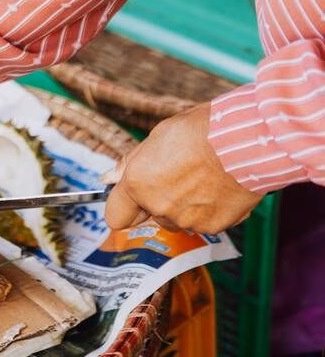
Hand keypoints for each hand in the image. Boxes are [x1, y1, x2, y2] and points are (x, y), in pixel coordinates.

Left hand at [103, 102, 262, 233]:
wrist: (244, 140)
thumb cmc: (201, 130)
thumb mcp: (158, 136)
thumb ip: (132, 163)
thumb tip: (111, 177)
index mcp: (139, 183)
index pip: (115, 216)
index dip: (123, 205)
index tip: (130, 196)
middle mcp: (160, 207)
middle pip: (150, 214)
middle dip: (157, 199)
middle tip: (176, 173)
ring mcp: (187, 220)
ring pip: (177, 219)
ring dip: (183, 205)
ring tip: (201, 176)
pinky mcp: (214, 226)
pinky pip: (203, 221)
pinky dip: (208, 209)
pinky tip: (217, 186)